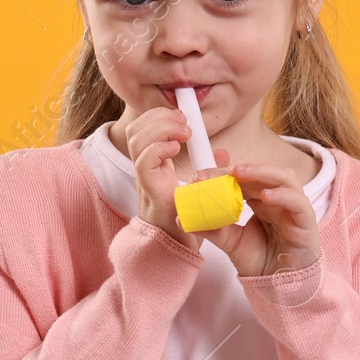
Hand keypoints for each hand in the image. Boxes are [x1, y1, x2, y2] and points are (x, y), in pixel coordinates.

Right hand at [126, 106, 212, 250]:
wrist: (176, 244)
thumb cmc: (186, 216)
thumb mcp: (201, 186)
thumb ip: (209, 168)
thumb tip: (222, 154)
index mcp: (154, 161)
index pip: (145, 127)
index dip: (160, 115)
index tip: (184, 116)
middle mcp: (145, 166)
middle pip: (137, 128)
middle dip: (160, 117)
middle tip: (185, 122)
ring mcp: (144, 176)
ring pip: (137, 139)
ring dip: (161, 128)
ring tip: (184, 134)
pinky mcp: (149, 187)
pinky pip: (144, 161)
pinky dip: (159, 148)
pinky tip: (176, 150)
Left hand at [194, 160, 321, 277]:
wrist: (279, 285)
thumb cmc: (261, 260)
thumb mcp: (230, 241)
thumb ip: (211, 227)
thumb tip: (182, 218)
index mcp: (260, 201)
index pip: (245, 178)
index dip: (225, 173)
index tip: (202, 175)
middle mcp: (278, 199)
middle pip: (264, 173)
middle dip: (243, 168)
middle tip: (222, 169)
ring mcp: (294, 208)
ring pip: (284, 179)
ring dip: (262, 172)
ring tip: (240, 173)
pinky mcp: (307, 222)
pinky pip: (299, 203)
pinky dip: (284, 196)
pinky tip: (266, 196)